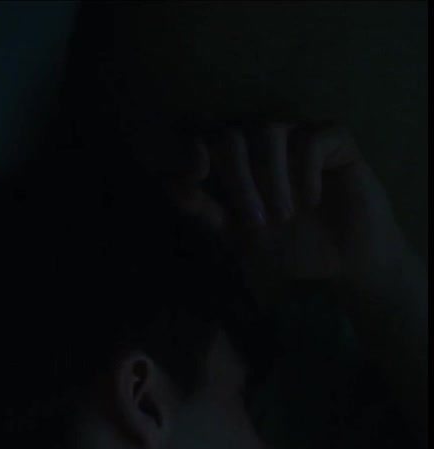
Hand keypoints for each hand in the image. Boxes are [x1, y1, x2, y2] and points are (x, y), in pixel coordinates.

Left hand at [163, 124, 411, 301]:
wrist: (343, 259)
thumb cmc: (288, 243)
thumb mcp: (236, 234)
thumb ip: (204, 210)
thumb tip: (167, 183)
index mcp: (232, 161)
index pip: (199, 133)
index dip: (189, 145)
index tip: (194, 175)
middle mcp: (260, 142)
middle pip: (231, 132)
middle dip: (235, 177)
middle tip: (254, 220)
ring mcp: (297, 135)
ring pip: (268, 128)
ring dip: (270, 176)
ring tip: (284, 215)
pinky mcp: (336, 139)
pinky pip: (311, 137)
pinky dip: (305, 171)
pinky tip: (311, 201)